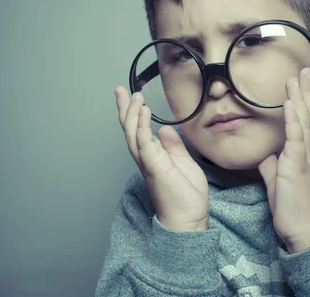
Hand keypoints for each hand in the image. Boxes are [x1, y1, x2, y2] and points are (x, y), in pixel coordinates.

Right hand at [115, 86, 209, 231]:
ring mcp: (148, 162)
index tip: (131, 95)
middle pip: (130, 129)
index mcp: (152, 156)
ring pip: (133, 133)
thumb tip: (165, 130)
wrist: (188, 220)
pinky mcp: (154, 166)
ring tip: (135, 95)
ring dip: (133, 113)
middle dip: (124, 108)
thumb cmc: (186, 196)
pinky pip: (144, 143)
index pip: (139, 130)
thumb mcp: (183, 163)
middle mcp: (145, 158)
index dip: (133, 112)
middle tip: (120, 89)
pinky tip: (145, 111)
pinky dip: (143, 125)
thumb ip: (173, 146)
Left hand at [257, 67, 309, 252]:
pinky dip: (294, 118)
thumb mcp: (279, 183)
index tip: (306, 84)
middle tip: (306, 70)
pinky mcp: (297, 165)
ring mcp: (305, 157)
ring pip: (305, 120)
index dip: (308, 101)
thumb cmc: (294, 209)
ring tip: (298, 76)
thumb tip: (266, 156)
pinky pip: (296, 137)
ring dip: (301, 96)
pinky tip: (291, 102)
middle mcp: (309, 152)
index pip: (308, 122)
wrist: (305, 230)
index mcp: (305, 155)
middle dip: (307, 91)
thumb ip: (273, 167)